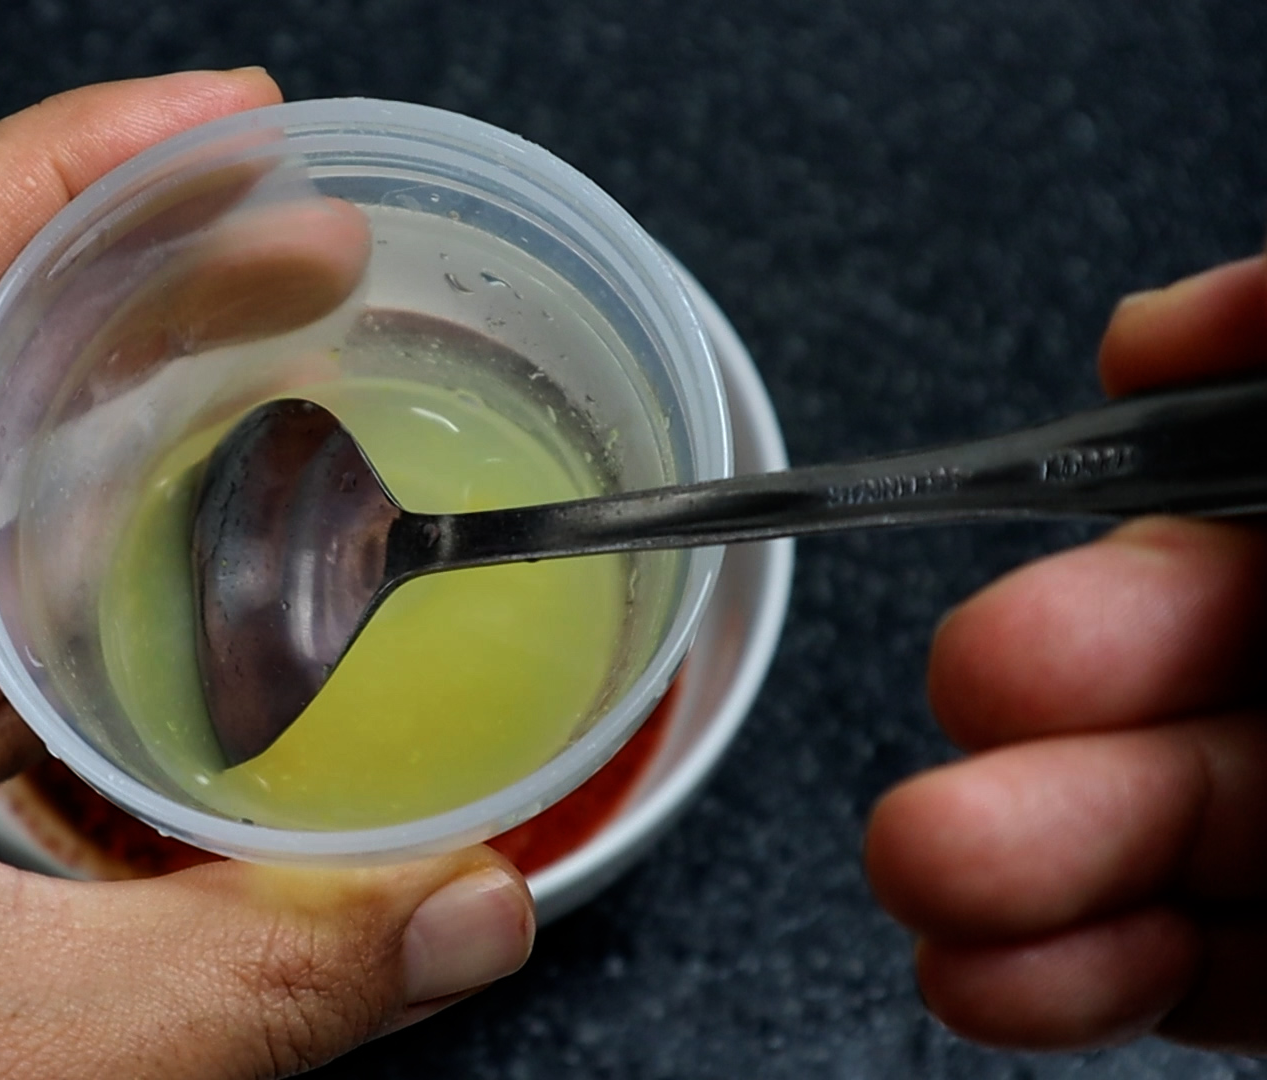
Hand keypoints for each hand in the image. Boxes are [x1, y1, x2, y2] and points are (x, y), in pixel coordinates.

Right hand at [866, 253, 1266, 1049]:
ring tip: (938, 894)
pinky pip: (1211, 982)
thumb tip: (1157, 332)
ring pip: (1162, 859)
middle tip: (941, 798)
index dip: (1118, 588)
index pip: (1214, 550)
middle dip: (1035, 756)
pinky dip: (1089, 989)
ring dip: (1024, 885)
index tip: (1016, 647)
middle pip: (1169, 716)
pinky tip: (1004, 983)